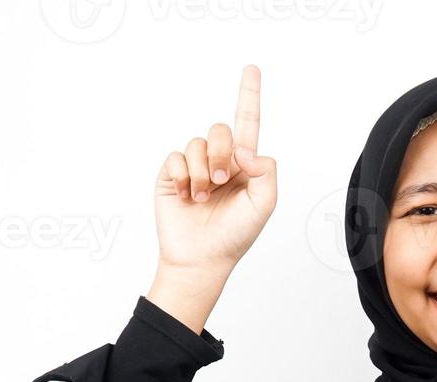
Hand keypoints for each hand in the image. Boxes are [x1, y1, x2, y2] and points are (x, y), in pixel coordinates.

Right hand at [152, 64, 277, 272]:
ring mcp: (195, 167)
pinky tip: (185, 195)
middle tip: (222, 181)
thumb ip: (266, 170)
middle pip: (221, 129)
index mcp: (245, 164)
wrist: (201, 258)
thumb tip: (244, 148)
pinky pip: (175, 156)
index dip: (249, 95)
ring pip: (197, 142)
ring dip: (202, 172)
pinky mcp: (171, 175)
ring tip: (203, 197)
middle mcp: (220, 160)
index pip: (248, 123)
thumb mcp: (264, 204)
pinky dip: (182, 176)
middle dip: (222, 153)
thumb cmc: (235, 235)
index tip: (252, 68)